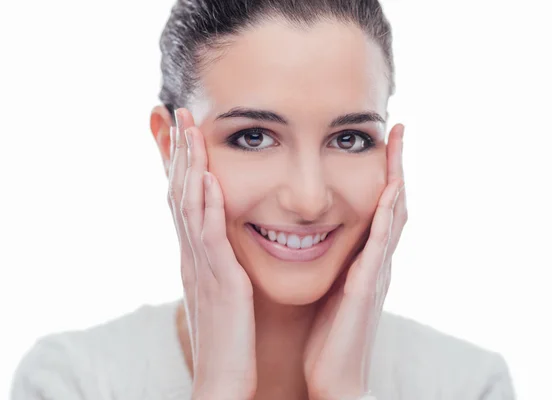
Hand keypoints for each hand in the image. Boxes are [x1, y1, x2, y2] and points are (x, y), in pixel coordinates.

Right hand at [167, 108, 257, 399]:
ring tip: (190, 131)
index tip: (183, 130)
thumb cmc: (227, 336)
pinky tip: (211, 180)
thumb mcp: (219, 289)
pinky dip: (208, 206)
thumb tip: (218, 238)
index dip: (181, 163)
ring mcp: (202, 266)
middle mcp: (192, 255)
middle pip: (181, 193)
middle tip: (179, 113)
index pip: (184, 200)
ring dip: (190, 167)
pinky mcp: (218, 281)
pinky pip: (211, 237)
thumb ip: (217, 260)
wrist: (222, 377)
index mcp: (196, 255)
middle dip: (180, 152)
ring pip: (190, 207)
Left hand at [303, 124, 407, 399]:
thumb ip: (333, 264)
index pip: (377, 210)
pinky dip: (386, 218)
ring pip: (393, 219)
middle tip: (396, 130)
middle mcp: (375, 263)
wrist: (332, 377)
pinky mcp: (366, 289)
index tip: (380, 142)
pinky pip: (380, 247)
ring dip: (397, 180)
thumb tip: (315, 238)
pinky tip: (388, 193)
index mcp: (363, 261)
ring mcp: (375, 274)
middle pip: (393, 206)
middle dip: (396, 167)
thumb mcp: (331, 289)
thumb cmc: (327, 336)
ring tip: (397, 145)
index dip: (382, 176)